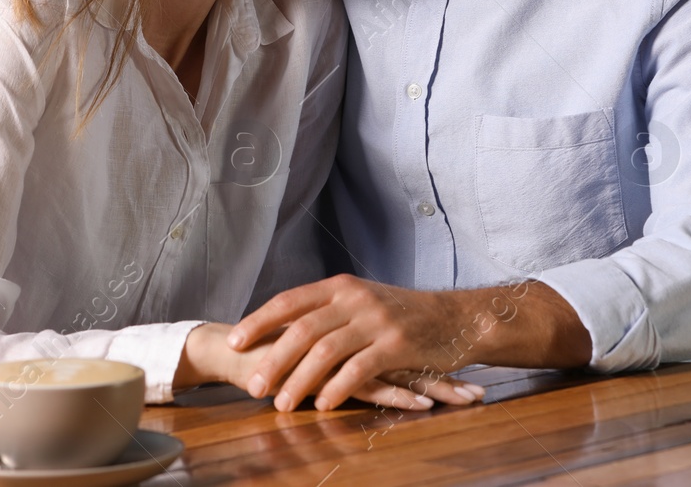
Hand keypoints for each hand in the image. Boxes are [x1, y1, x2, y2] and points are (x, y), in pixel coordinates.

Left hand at [226, 276, 540, 412]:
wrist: (456, 318)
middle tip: (253, 386)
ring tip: (283, 405)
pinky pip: (359, 369)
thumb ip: (329, 310)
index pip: (289, 300)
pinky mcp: (396, 344)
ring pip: (325, 351)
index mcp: (341, 285)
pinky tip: (324, 405)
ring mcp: (376, 320)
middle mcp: (355, 298)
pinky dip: (337, 388)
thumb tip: (284, 328)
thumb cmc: (403, 314)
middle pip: (301, 329)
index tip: (233, 341)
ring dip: (299, 381)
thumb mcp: (363, 300)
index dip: (259, 320)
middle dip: (273, 360)